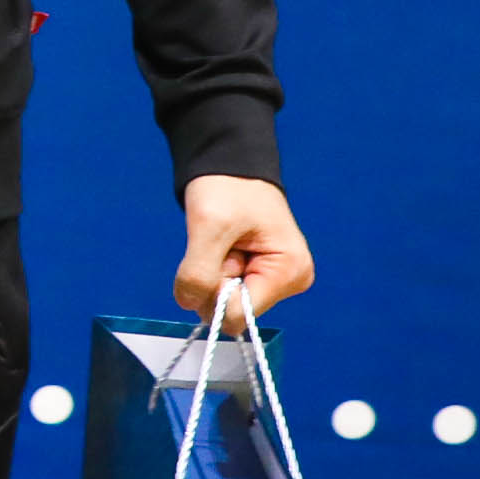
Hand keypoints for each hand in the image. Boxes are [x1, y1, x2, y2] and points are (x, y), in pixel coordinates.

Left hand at [175, 174, 314, 316]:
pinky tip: (224, 246)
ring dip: (212, 273)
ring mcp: (274, 280)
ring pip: (224, 300)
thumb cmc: (228, 187)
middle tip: (219, 245)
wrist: (229, 164)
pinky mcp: (258, 275)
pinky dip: (214, 269)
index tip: (217, 258)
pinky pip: (224, 288)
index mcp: (290, 272)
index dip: (214, 293)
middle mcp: (289, 282)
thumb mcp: (209, 226)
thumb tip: (189, 304)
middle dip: (214, 281)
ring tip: (223, 241)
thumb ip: (198, 271)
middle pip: (231, 309)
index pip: (240, 314)